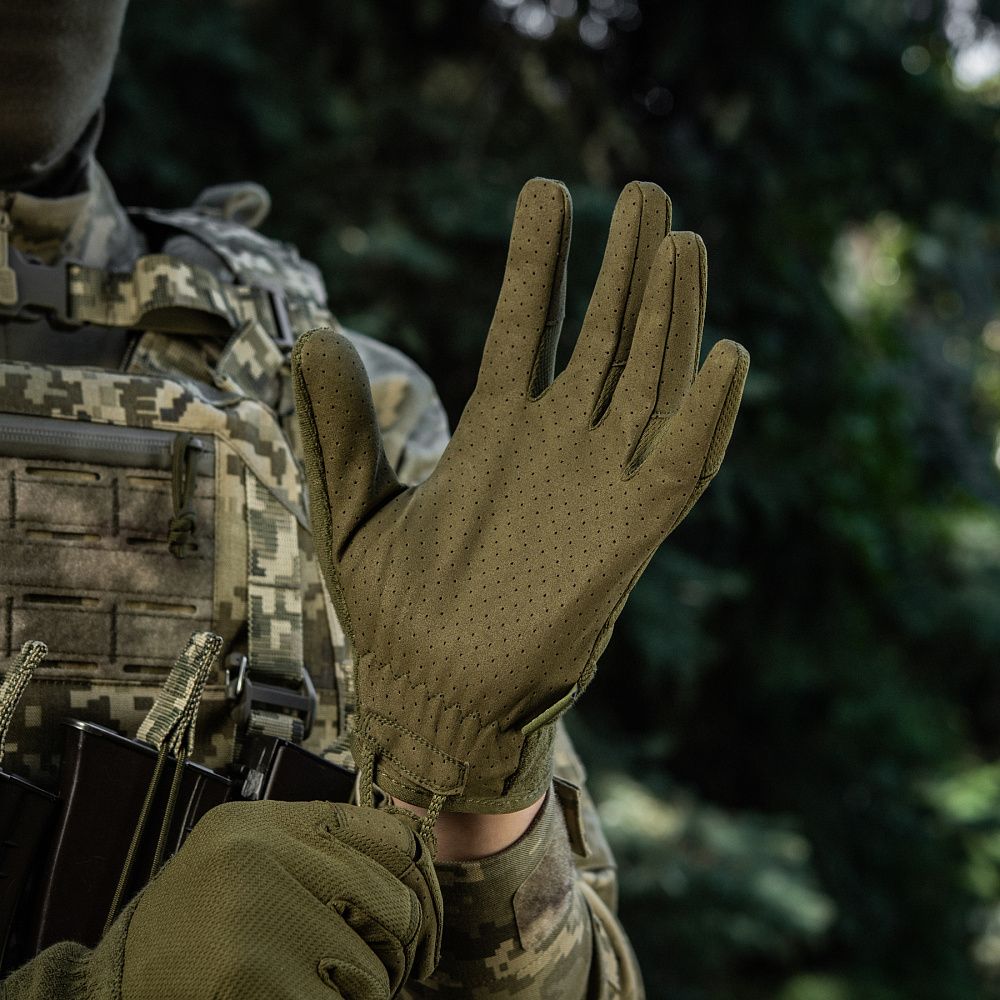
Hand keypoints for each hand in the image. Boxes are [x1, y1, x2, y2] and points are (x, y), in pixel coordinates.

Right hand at [18, 801, 441, 999]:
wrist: (105, 991)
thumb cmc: (195, 930)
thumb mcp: (250, 861)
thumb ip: (319, 853)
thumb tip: (419, 871)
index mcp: (268, 820)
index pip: (396, 837)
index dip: (426, 888)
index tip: (422, 928)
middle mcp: (264, 852)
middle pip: (397, 907)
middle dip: (398, 955)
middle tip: (374, 976)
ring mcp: (257, 911)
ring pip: (376, 971)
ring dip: (362, 998)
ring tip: (317, 991)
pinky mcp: (249, 973)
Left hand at [293, 178, 747, 815]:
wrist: (434, 698)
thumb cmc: (392, 615)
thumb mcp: (350, 512)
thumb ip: (338, 430)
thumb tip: (313, 338)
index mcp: (492, 433)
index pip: (522, 325)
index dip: (537, 259)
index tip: (546, 191)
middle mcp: (554, 447)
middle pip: (600, 336)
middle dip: (622, 265)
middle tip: (642, 190)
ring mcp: (597, 486)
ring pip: (647, 381)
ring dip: (668, 313)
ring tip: (678, 239)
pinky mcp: (630, 538)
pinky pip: (682, 465)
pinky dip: (706, 414)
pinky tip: (723, 353)